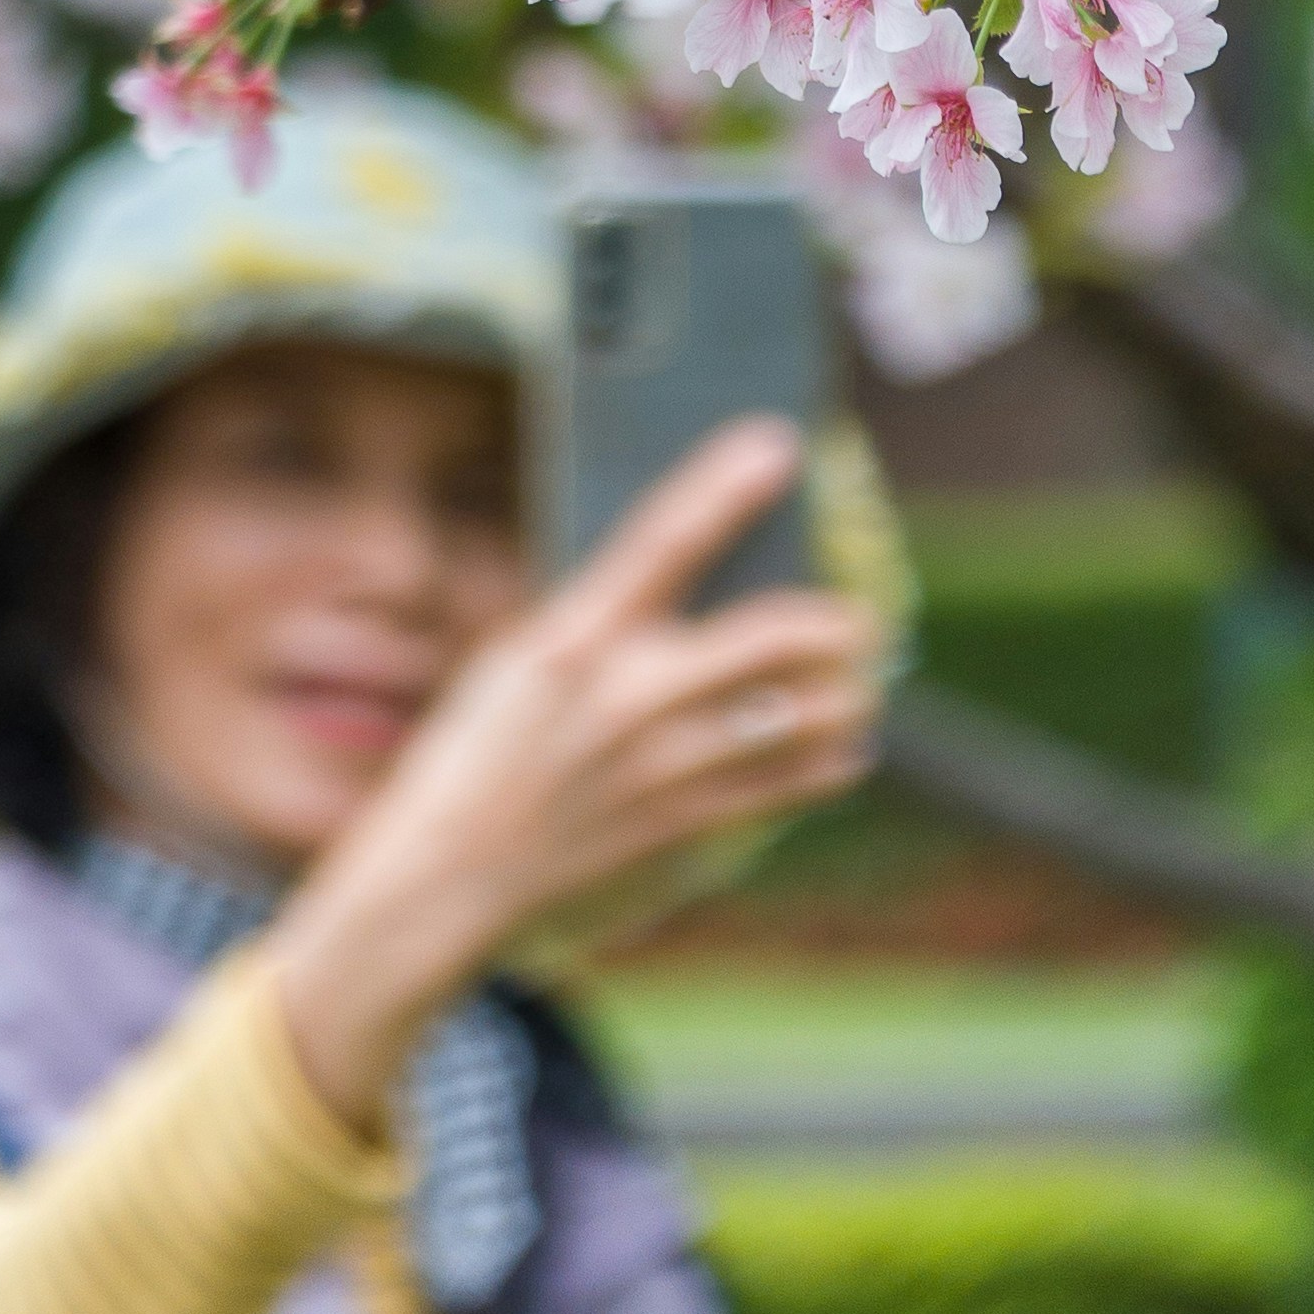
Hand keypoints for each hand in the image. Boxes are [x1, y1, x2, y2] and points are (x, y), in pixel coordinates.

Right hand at [264, 423, 877, 1131]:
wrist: (451, 869)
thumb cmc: (476, 747)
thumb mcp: (521, 652)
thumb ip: (602, 614)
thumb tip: (685, 575)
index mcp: (578, 634)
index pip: (665, 539)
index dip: (725, 486)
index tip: (778, 443)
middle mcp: (631, 695)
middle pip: (772, 637)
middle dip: (838, 620)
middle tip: (861, 612)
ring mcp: (664, 766)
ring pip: (800, 717)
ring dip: (849, 693)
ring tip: (862, 678)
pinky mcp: (683, 823)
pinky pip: (784, 786)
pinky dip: (826, 760)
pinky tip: (840, 745)